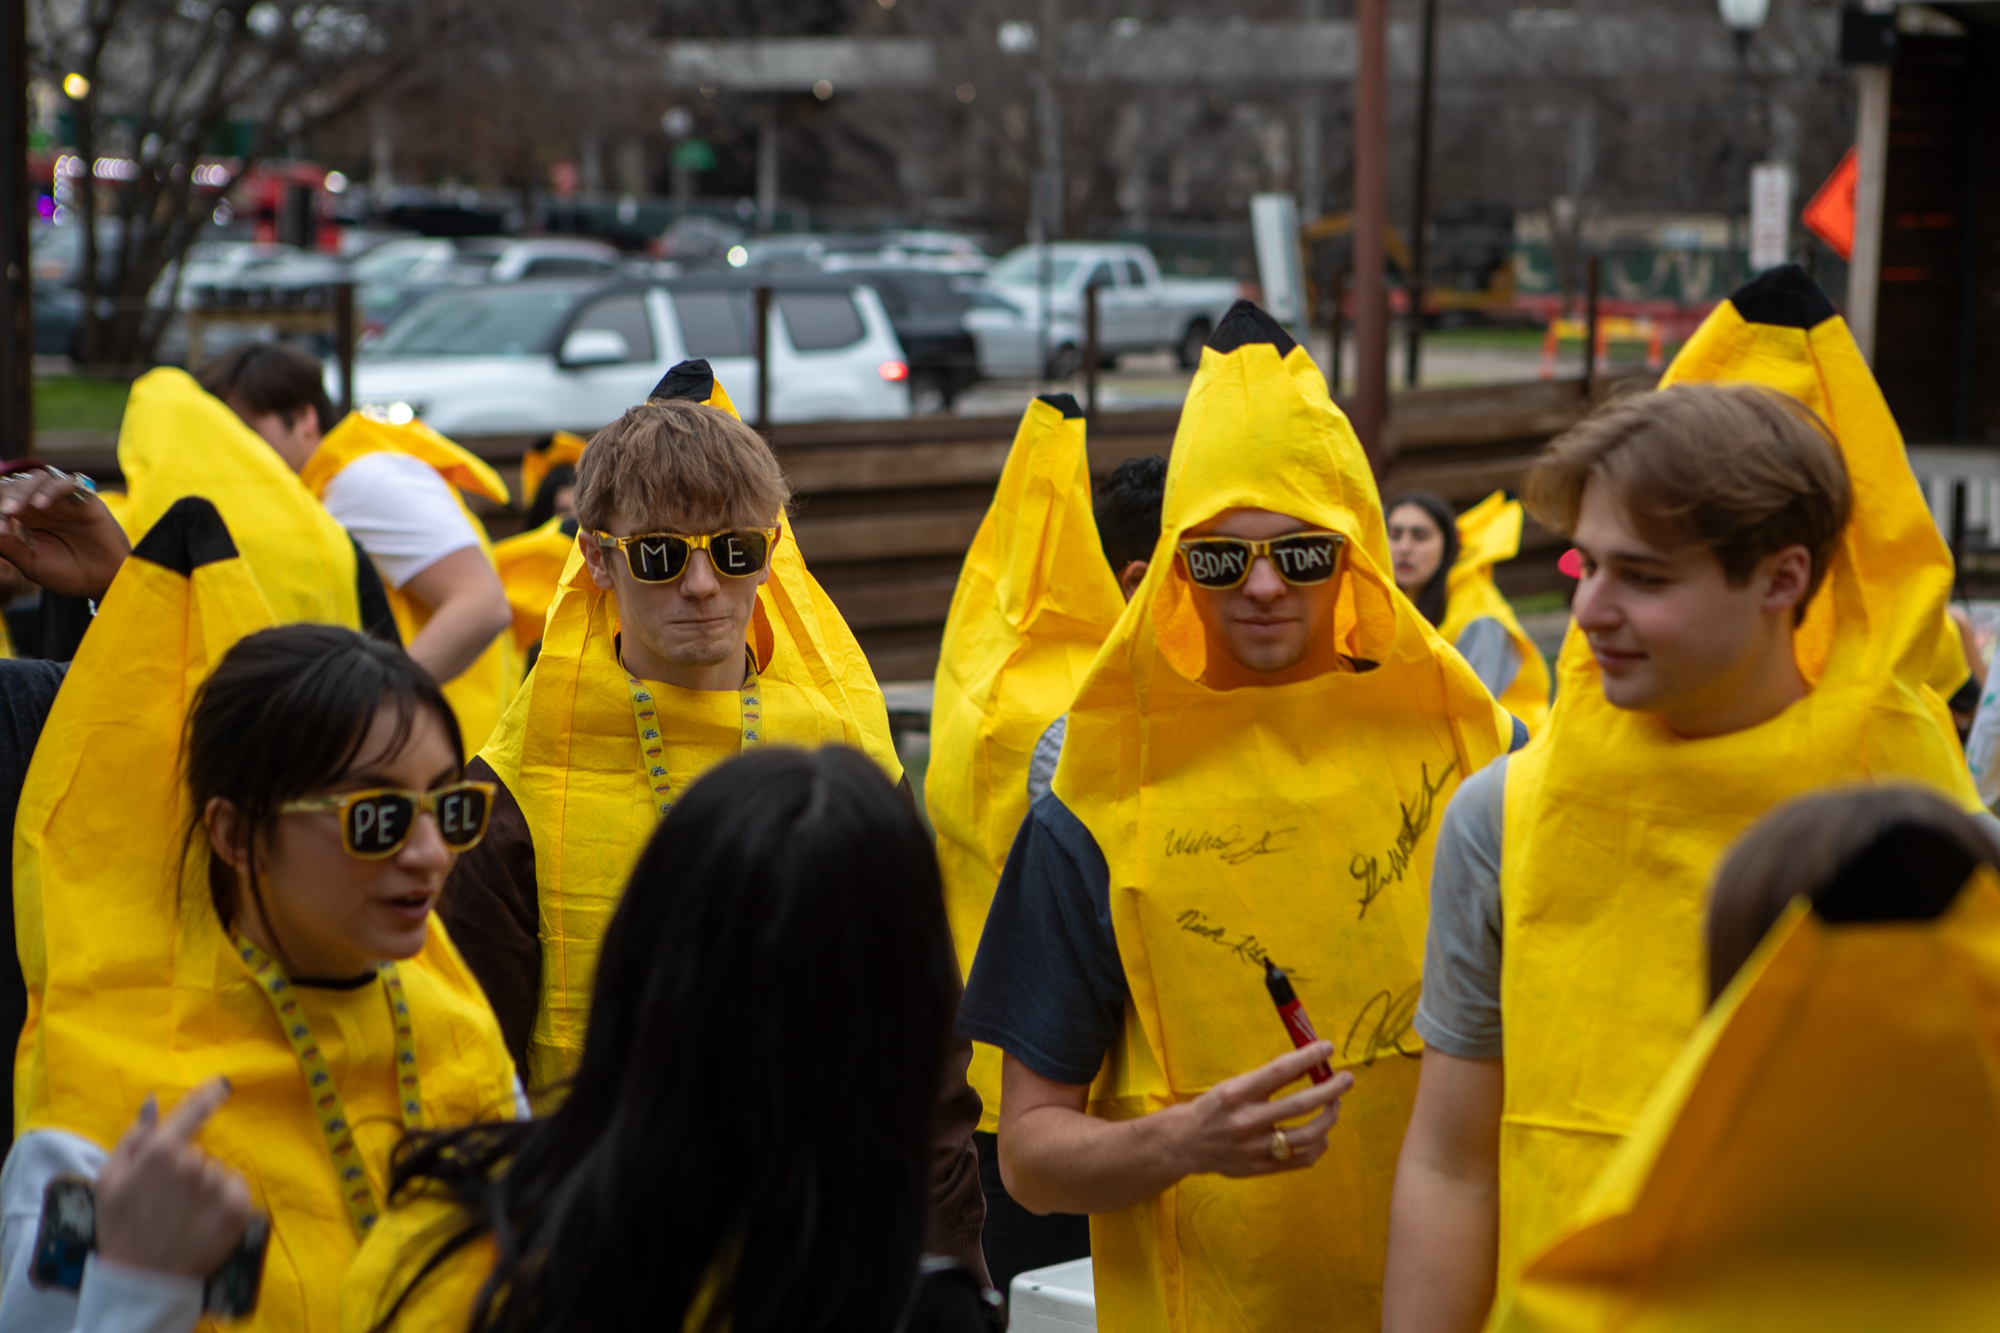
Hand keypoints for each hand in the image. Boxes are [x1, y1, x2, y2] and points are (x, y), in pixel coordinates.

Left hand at [0, 469, 130, 600]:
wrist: (104, 583)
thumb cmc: (71, 575)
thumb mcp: (31, 564)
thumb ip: (9, 547)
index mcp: (29, 518)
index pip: (5, 499)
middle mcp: (46, 505)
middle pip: (18, 484)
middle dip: (5, 496)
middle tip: (3, 514)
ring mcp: (66, 501)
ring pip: (39, 478)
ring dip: (22, 490)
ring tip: (13, 510)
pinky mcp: (87, 500)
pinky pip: (68, 483)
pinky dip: (51, 490)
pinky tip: (41, 506)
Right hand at [95, 1078, 252, 1278]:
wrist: (142, 1280)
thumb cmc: (119, 1228)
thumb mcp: (109, 1181)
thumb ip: (133, 1138)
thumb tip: (153, 1104)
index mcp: (161, 1153)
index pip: (193, 1112)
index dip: (208, 1095)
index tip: (222, 1084)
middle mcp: (194, 1164)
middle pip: (200, 1152)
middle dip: (187, 1169)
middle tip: (167, 1200)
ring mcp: (218, 1186)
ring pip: (218, 1172)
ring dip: (206, 1187)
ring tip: (183, 1215)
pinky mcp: (239, 1208)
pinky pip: (236, 1188)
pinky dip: (225, 1200)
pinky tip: (203, 1220)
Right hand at [1159, 1042, 1354, 1179]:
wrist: (1185, 1144)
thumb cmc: (1214, 1108)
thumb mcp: (1234, 1085)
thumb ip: (1267, 1078)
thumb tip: (1307, 1063)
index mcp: (1236, 1093)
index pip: (1280, 1070)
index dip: (1308, 1057)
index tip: (1328, 1048)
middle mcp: (1246, 1121)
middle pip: (1301, 1104)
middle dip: (1331, 1089)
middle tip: (1347, 1079)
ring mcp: (1255, 1148)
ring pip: (1309, 1135)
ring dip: (1329, 1117)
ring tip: (1334, 1105)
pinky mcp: (1261, 1167)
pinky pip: (1303, 1158)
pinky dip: (1319, 1143)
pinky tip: (1321, 1132)